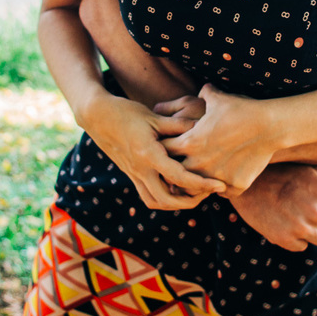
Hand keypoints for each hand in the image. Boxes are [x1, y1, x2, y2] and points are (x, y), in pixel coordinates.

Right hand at [81, 93, 225, 210]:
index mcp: (149, 155)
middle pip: (168, 200)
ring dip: (176, 203)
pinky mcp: (130, 174)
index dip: (202, 184)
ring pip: (155, 202)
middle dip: (191, 201)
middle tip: (208, 192)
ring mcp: (133, 174)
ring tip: (194, 194)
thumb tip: (202, 128)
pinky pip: (147, 195)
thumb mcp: (154, 116)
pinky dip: (163, 197)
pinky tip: (175, 188)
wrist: (97, 116)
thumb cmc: (126, 112)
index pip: (179, 177)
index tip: (219, 185)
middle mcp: (140, 170)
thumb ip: (178, 125)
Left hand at [161, 84, 281, 195]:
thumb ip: (203, 94)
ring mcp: (216, 178)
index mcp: (190, 143)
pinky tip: (225, 179)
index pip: (163, 152)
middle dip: (176, 171)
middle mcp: (199, 164)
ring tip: (201, 178)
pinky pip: (222, 193)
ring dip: (197, 184)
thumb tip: (200, 91)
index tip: (173, 146)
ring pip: (196, 190)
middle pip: (173, 176)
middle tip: (181, 166)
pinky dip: (222, 187)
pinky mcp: (234, 187)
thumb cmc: (241, 109)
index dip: (166, 149)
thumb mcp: (218, 98)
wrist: (269, 125)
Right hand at [230, 164, 316, 251]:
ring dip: (312, 230)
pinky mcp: (286, 240)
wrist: (248, 185)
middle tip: (305, 207)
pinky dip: (296, 238)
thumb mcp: (313, 171)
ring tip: (296, 215)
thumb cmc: (284, 174)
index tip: (313, 197)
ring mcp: (301, 227)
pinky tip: (285, 222)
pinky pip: (303, 246)